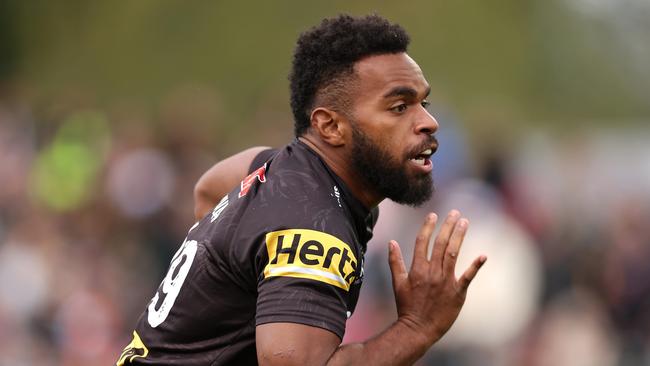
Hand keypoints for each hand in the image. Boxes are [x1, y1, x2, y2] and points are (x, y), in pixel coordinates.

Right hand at [388, 210, 485, 344]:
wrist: (418, 329)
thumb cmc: (406, 306)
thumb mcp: (397, 283)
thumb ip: (395, 261)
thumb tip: (391, 242)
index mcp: (418, 269)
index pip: (423, 242)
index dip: (428, 227)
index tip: (434, 215)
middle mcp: (432, 272)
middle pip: (441, 243)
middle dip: (448, 226)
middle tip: (455, 212)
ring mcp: (446, 282)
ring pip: (453, 253)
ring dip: (459, 236)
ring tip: (465, 222)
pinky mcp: (457, 292)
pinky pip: (468, 277)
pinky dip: (476, 266)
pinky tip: (483, 255)